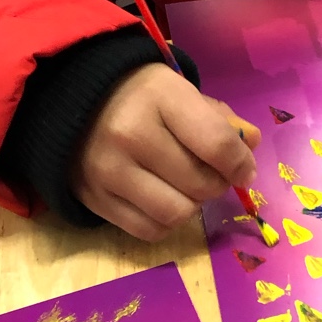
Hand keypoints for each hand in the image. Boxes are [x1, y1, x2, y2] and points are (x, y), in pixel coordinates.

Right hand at [70, 61, 260, 240]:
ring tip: (186, 187)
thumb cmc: (138, 94)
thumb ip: (219, 119)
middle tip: (213, 174)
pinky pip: (149, 230)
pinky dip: (166, 221)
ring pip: (177, 213)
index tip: (245, 170)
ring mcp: (108, 170)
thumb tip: (251, 146)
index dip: (241, 164)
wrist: (70, 99)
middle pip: (200, 183)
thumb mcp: (180, 91)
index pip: (217, 144)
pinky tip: (164, 199)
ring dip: (193, 204)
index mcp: (160, 96)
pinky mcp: (94, 199)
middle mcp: (131, 133)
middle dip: (218, 183)